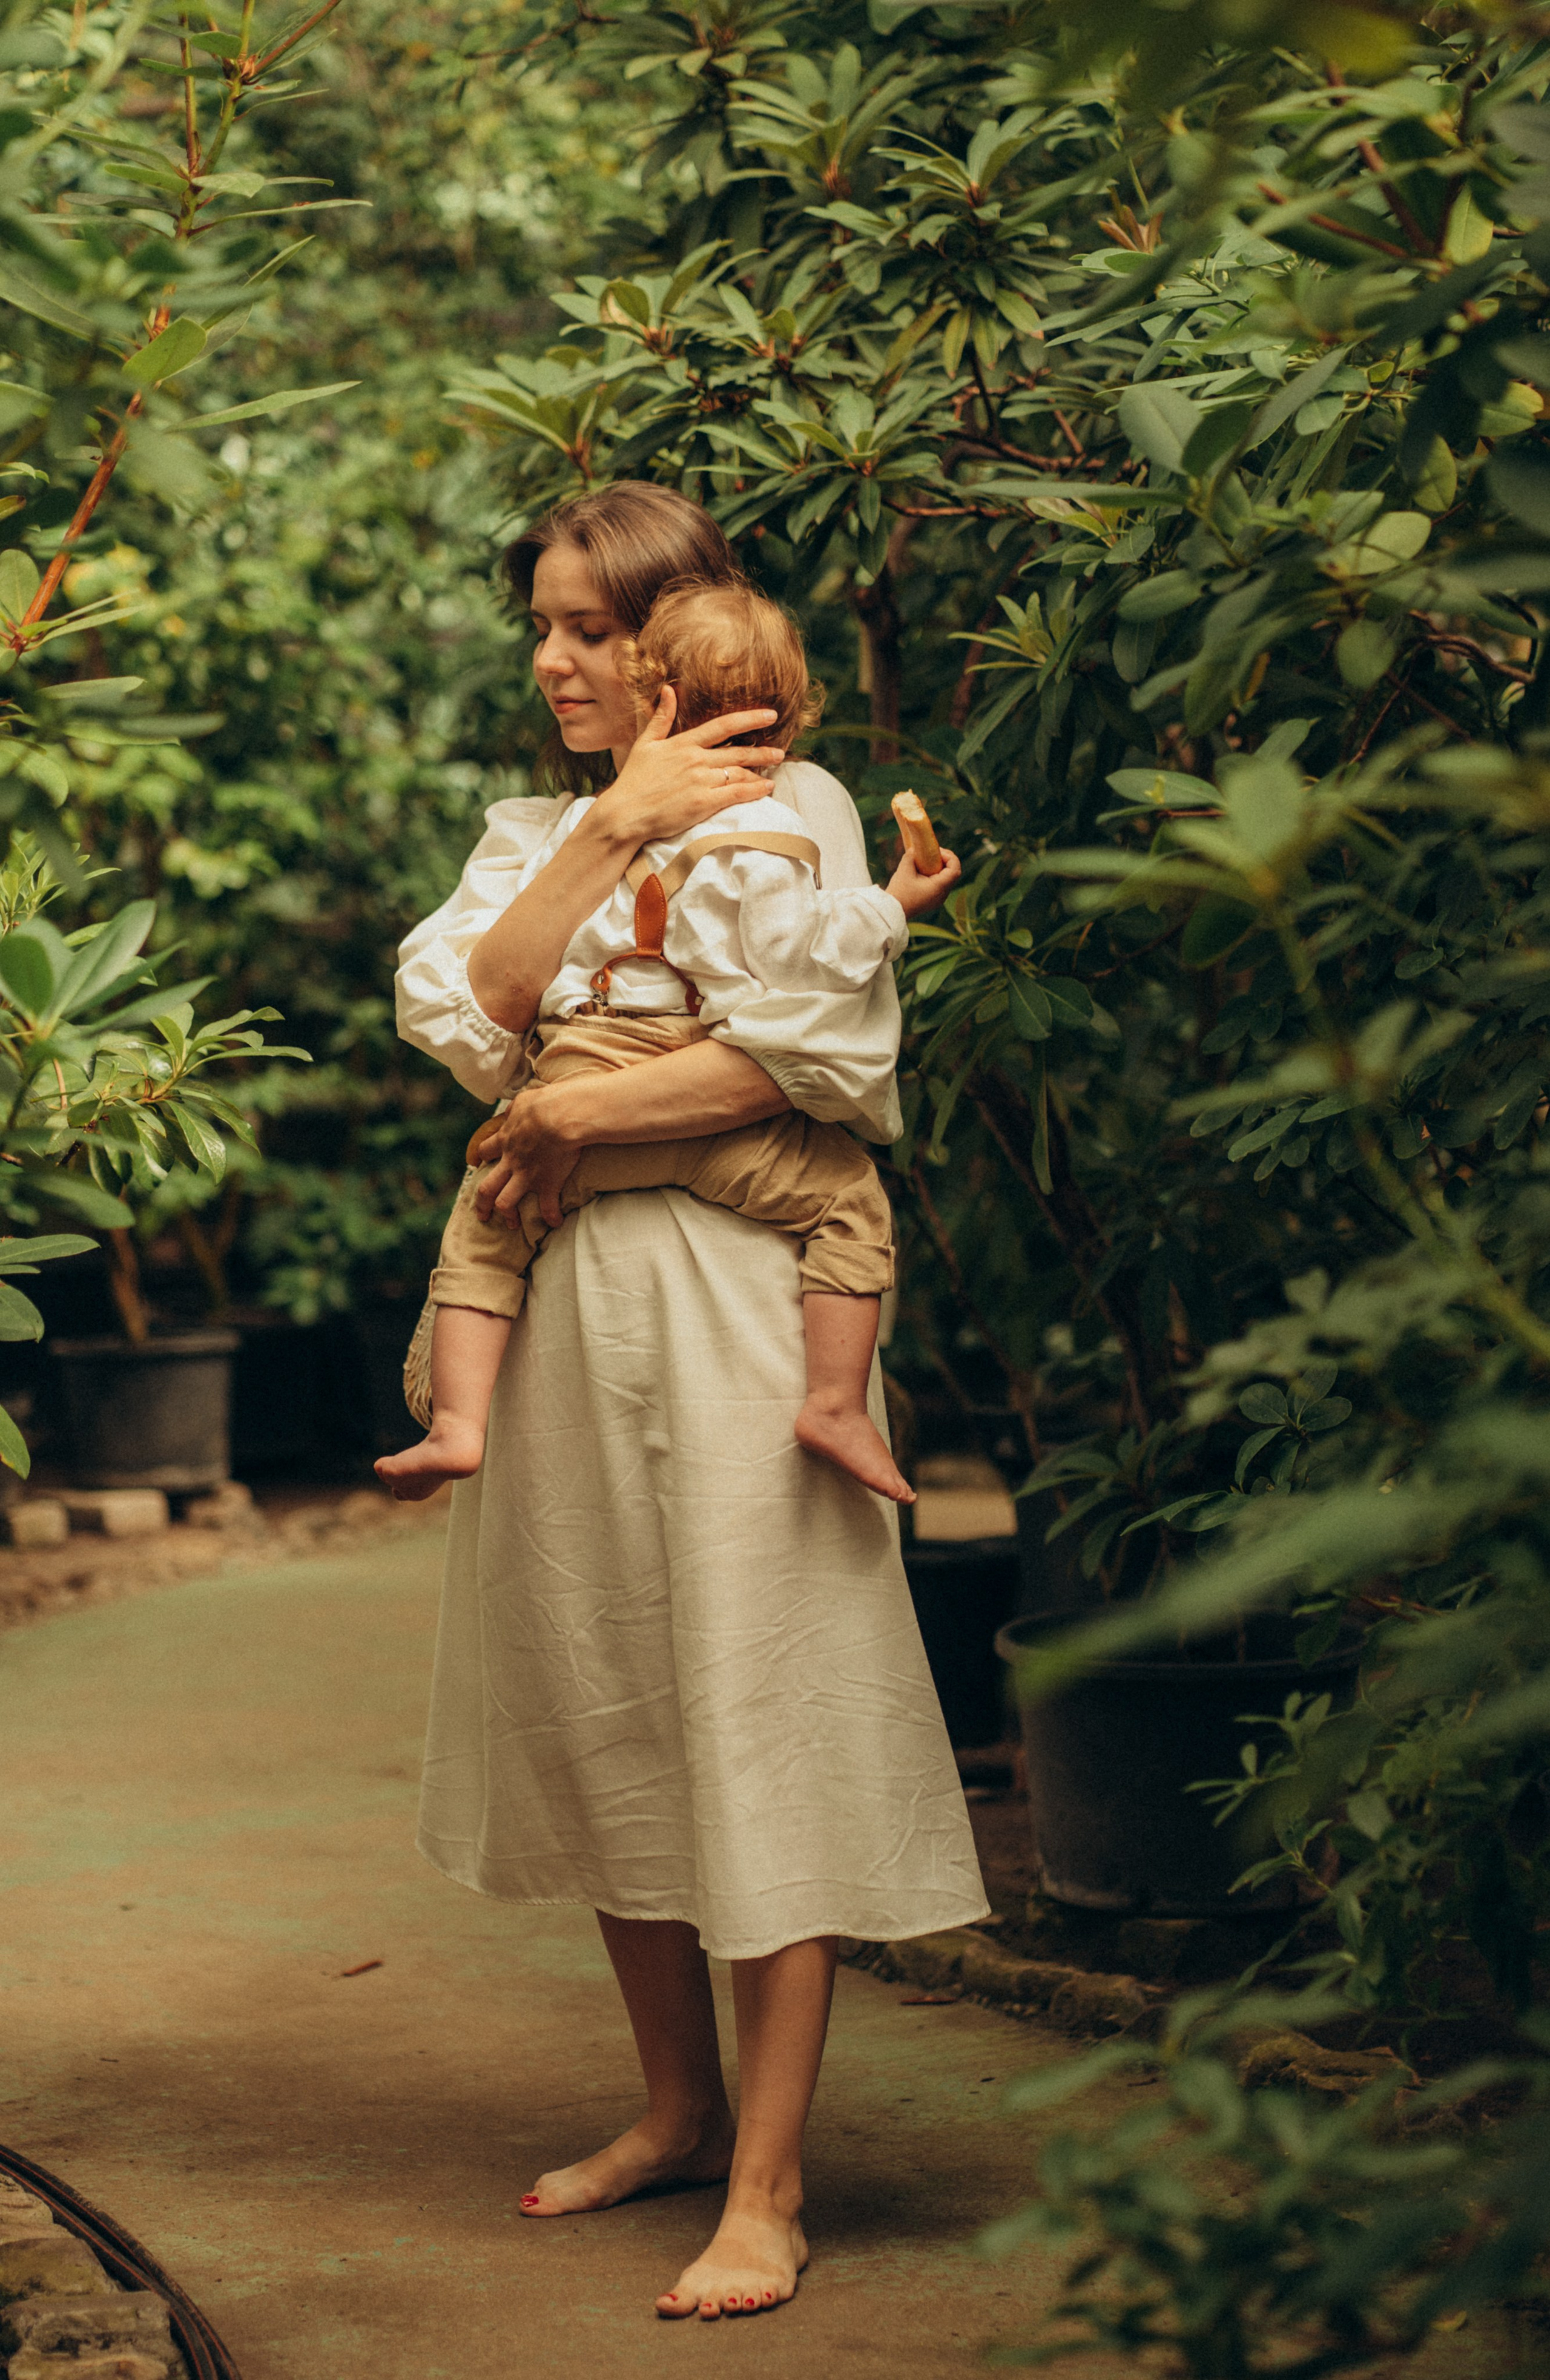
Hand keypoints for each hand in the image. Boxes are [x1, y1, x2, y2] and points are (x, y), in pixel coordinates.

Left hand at [472, 1085, 583, 1230]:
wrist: (560, 1116)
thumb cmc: (544, 1104)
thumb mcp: (524, 1100)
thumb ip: (516, 1109)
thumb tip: (516, 1109)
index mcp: (505, 1140)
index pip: (485, 1150)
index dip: (481, 1155)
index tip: (479, 1160)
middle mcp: (511, 1162)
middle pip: (486, 1187)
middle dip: (482, 1203)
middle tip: (482, 1214)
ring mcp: (527, 1176)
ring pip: (505, 1202)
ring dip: (508, 1215)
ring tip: (511, 1224)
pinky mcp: (547, 1184)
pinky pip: (547, 1207)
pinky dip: (551, 1216)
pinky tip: (555, 1222)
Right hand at [594, 686, 788, 846]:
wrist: (624, 813)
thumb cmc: (633, 781)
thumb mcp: (645, 744)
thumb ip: (661, 718)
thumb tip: (668, 689)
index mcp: (683, 743)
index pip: (722, 726)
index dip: (749, 719)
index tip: (770, 715)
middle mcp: (695, 760)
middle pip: (737, 751)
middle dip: (762, 750)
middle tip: (780, 749)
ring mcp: (700, 781)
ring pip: (739, 772)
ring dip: (760, 770)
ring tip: (775, 767)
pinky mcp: (703, 803)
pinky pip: (736, 794)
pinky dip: (754, 790)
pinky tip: (767, 788)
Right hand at [886, 845, 961, 920]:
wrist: (891, 912)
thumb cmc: (899, 892)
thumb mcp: (904, 869)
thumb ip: (911, 856)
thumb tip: (915, 848)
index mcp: (939, 887)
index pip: (955, 870)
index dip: (950, 857)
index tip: (937, 851)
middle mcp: (942, 895)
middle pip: (953, 874)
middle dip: (946, 860)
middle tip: (933, 853)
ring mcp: (939, 899)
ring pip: (948, 880)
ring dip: (941, 868)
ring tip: (928, 861)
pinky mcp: (933, 901)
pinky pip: (941, 885)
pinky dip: (936, 876)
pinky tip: (925, 871)